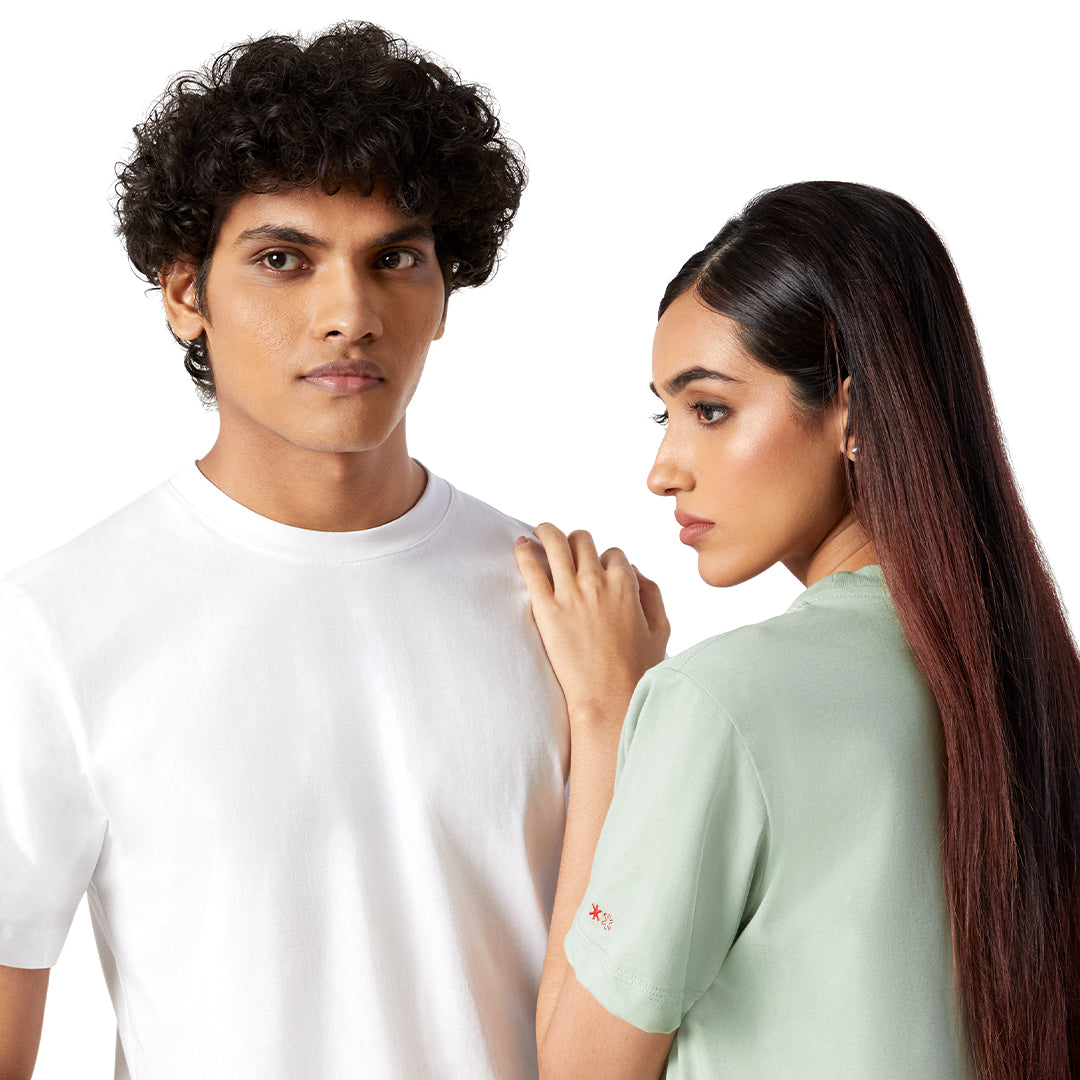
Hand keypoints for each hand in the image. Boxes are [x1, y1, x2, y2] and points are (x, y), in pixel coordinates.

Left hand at [515, 524, 669, 725]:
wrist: (610, 699)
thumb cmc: (637, 671)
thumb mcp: (660, 629)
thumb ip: (652, 594)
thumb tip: (636, 570)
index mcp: (627, 584)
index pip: (613, 554)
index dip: (605, 560)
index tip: (597, 570)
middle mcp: (598, 581)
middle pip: (583, 541)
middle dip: (577, 542)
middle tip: (566, 548)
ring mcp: (571, 593)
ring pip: (556, 543)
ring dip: (547, 532)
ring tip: (539, 532)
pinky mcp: (546, 608)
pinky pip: (531, 568)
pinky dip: (524, 552)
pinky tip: (520, 546)